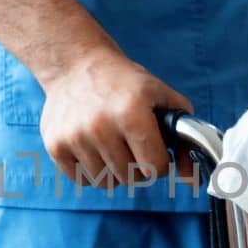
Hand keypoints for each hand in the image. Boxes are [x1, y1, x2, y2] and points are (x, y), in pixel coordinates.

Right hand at [37, 45, 192, 186]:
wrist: (76, 65)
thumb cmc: (124, 83)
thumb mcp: (161, 96)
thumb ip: (185, 137)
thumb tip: (193, 179)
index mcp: (131, 113)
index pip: (155, 168)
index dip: (160, 162)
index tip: (154, 150)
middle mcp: (100, 127)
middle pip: (131, 178)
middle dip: (138, 166)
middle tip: (132, 144)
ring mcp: (75, 138)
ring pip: (106, 183)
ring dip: (113, 169)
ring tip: (111, 143)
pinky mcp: (55, 146)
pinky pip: (82, 180)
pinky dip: (91, 170)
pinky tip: (92, 146)